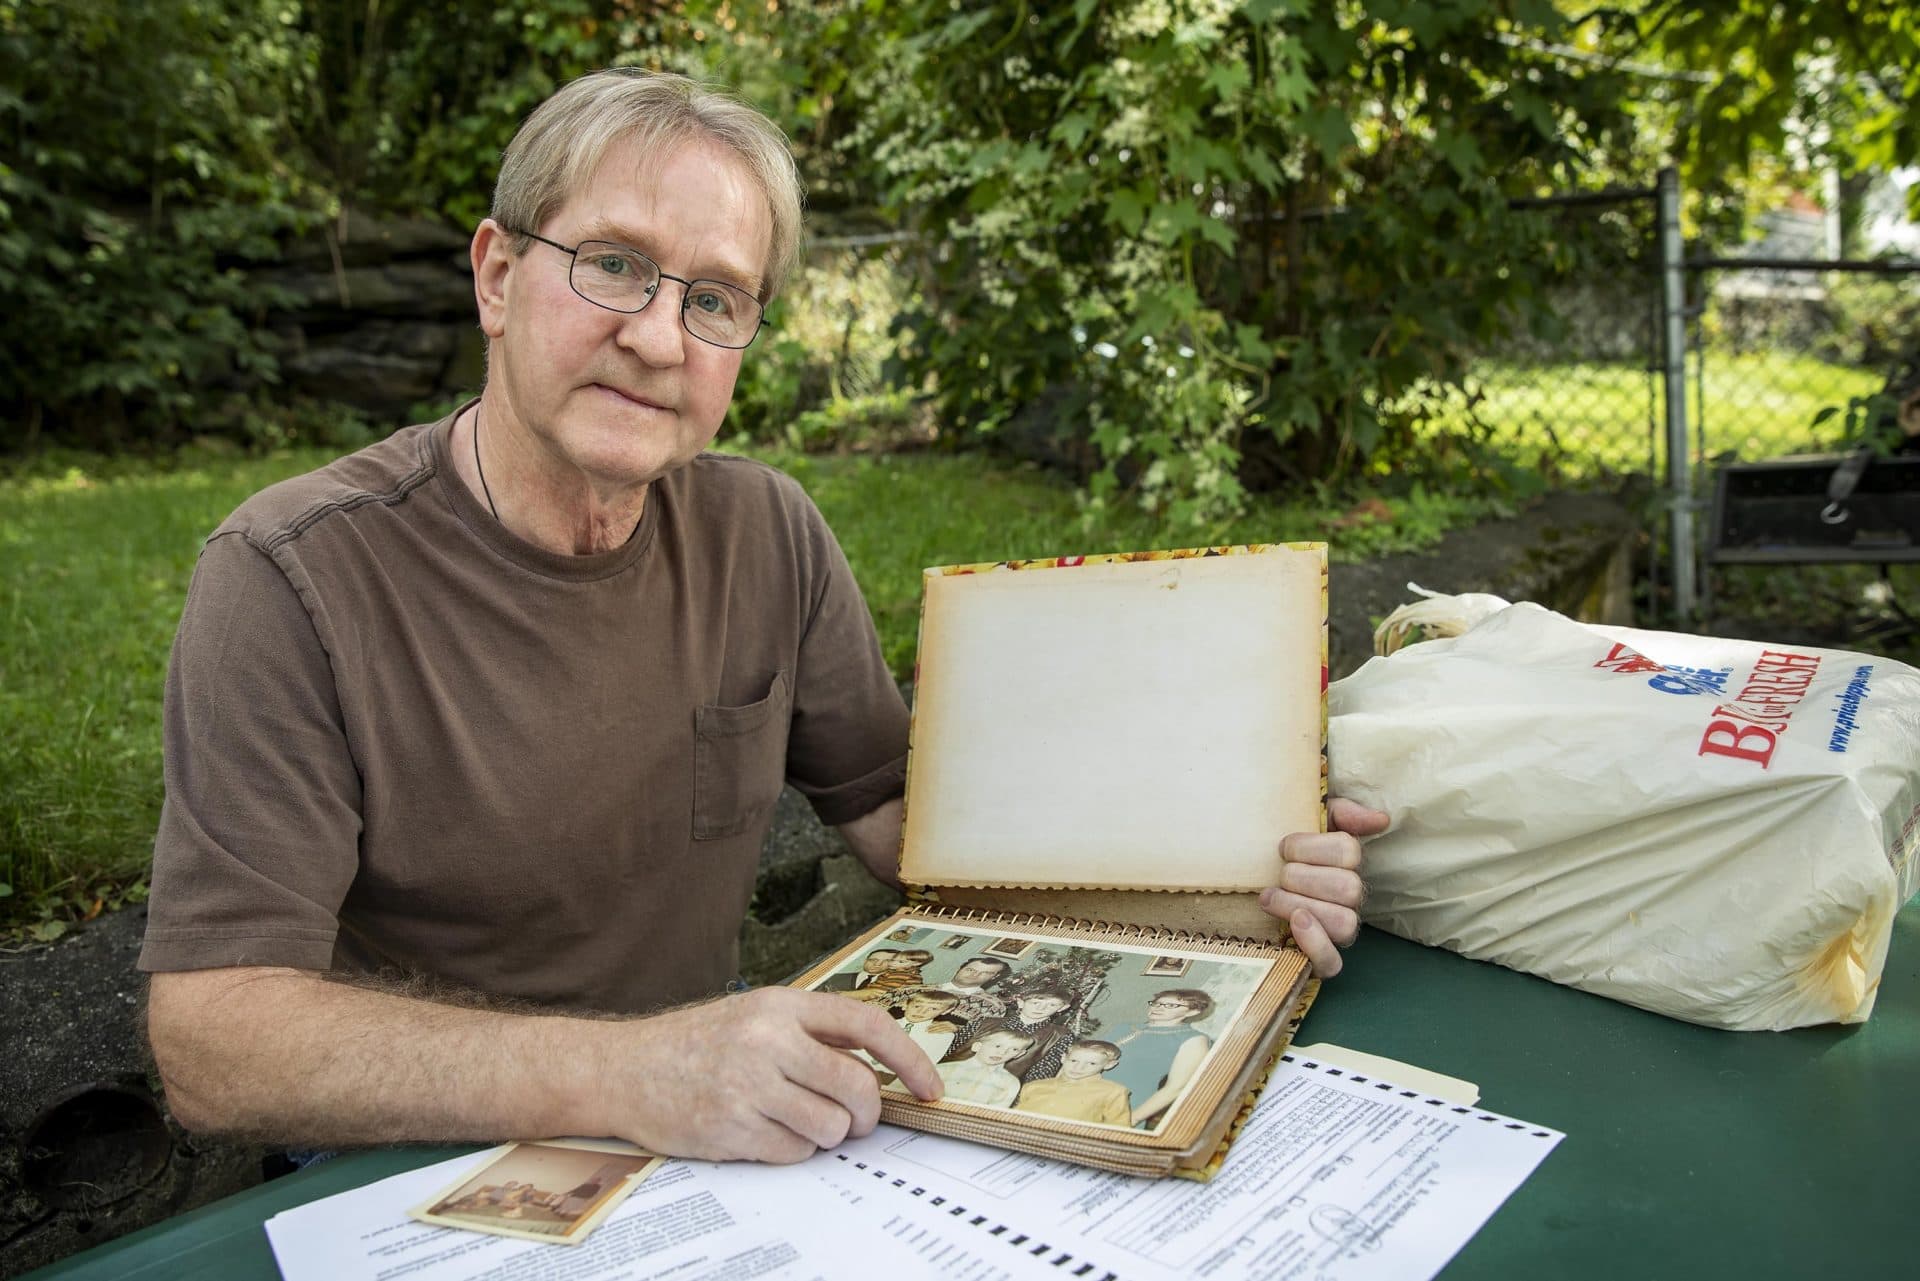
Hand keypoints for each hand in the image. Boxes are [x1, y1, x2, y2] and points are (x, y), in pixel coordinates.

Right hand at [601, 987, 942, 1163]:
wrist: (624, 1068)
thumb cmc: (699, 1042)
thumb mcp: (757, 1015)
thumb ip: (814, 1033)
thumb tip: (882, 1070)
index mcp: (780, 1004)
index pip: (867, 1026)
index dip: (910, 1059)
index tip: (931, 1088)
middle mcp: (766, 1041)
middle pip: (858, 1087)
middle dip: (867, 1112)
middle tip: (856, 1118)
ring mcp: (747, 1087)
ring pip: (832, 1128)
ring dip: (828, 1134)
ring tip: (799, 1120)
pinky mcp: (731, 1130)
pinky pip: (796, 1153)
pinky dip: (794, 1150)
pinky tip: (767, 1132)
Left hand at [1261, 797, 1389, 977]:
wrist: (1252, 879)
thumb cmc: (1285, 852)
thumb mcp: (1310, 821)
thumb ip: (1342, 812)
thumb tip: (1380, 819)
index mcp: (1348, 864)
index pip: (1349, 852)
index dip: (1312, 847)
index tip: (1282, 846)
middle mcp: (1351, 899)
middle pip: (1349, 889)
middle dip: (1303, 877)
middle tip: (1278, 874)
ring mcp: (1339, 930)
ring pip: (1344, 924)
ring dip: (1300, 906)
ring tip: (1269, 897)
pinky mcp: (1322, 960)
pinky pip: (1333, 964)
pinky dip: (1316, 945)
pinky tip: (1294, 923)